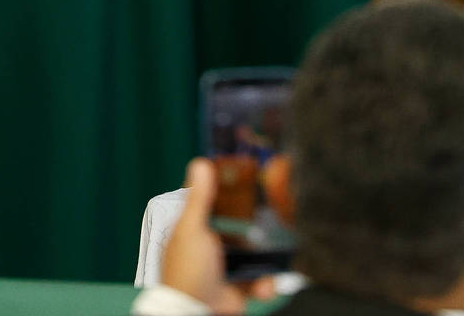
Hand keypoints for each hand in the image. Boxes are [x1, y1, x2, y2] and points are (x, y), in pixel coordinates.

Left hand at [161, 159, 278, 314]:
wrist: (197, 312)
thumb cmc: (188, 271)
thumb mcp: (192, 229)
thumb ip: (199, 199)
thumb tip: (200, 163)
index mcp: (193, 232)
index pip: (212, 208)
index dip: (230, 199)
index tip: (251, 187)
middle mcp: (209, 250)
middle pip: (238, 233)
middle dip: (256, 233)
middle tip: (274, 224)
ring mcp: (224, 271)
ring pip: (253, 257)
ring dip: (265, 261)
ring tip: (273, 260)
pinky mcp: (238, 290)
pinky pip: (259, 281)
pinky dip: (265, 283)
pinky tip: (265, 285)